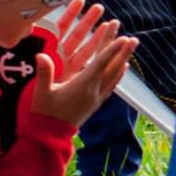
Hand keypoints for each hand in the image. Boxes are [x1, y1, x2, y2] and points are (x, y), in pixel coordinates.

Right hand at [29, 0, 137, 127]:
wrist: (50, 137)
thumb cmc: (43, 114)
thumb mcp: (41, 93)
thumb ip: (44, 73)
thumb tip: (41, 54)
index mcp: (82, 86)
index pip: (100, 64)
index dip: (112, 50)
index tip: (124, 38)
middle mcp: (94, 91)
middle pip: (112, 68)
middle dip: (123, 51)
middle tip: (135, 38)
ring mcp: (97, 98)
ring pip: (115, 76)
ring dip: (124, 60)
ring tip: (132, 48)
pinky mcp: (96, 103)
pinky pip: (112, 85)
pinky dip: (119, 73)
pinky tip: (123, 67)